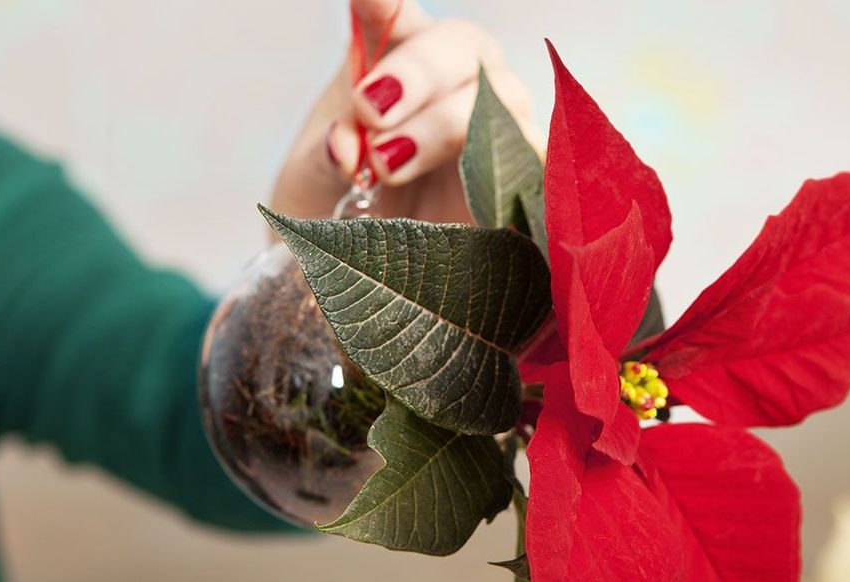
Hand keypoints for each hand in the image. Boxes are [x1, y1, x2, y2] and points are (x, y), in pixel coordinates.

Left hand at [270, 0, 539, 223]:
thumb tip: (344, 146)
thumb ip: (322, 160)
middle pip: (463, 44)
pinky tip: (469, 187)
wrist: (363, 286)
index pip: (391, 12)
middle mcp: (451, 84)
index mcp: (388, 63)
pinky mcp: (523, 183)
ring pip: (502, 98)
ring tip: (390, 166)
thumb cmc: (332, 218)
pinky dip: (508, 168)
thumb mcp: (309, 189)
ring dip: (447, 125)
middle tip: (371, 109)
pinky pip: (540, 161)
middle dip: (418, 71)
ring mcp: (495, 128)